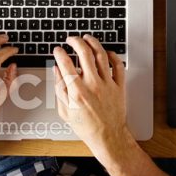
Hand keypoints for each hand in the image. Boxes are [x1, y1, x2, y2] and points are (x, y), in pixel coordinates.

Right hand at [52, 36, 129, 151]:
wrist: (108, 137)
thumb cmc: (86, 127)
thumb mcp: (65, 111)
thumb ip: (59, 89)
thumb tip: (56, 71)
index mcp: (77, 92)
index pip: (66, 64)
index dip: (59, 53)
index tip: (57, 50)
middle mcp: (92, 85)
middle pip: (84, 53)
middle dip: (76, 42)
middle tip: (71, 39)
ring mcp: (107, 84)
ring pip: (101, 55)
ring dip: (93, 43)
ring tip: (87, 39)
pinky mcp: (119, 86)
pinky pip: (118, 65)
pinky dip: (112, 55)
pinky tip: (106, 52)